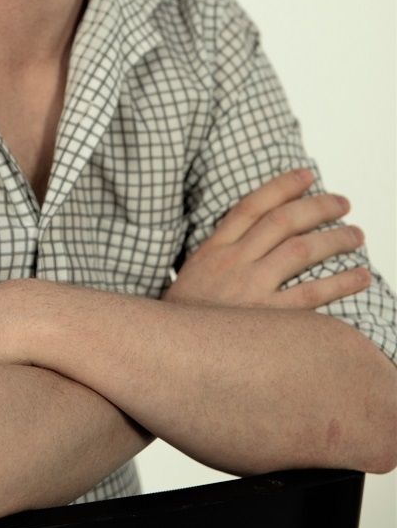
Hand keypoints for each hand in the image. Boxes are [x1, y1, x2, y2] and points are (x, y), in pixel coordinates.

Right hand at [163, 169, 369, 308]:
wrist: (168, 353)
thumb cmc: (186, 318)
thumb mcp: (194, 275)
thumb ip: (222, 254)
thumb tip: (256, 237)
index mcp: (214, 249)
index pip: (251, 206)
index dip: (282, 186)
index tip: (307, 174)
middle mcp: (232, 262)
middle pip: (282, 221)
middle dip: (317, 207)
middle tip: (343, 203)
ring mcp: (249, 289)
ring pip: (300, 250)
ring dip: (334, 239)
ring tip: (356, 235)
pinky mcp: (265, 319)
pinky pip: (310, 294)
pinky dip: (340, 283)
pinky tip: (360, 276)